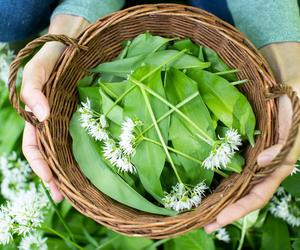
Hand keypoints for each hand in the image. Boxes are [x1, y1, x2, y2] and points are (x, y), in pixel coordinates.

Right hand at [21, 15, 88, 200]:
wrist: (76, 44)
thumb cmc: (54, 57)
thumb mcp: (38, 69)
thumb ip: (33, 89)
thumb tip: (41, 116)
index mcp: (37, 116)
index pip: (33, 147)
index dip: (39, 166)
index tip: (51, 182)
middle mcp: (53, 123)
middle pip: (51, 156)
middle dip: (55, 177)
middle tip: (66, 197)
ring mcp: (70, 121)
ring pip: (67, 152)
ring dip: (70, 172)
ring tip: (80, 191)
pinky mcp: (86, 117)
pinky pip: (83, 139)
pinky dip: (85, 155)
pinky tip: (94, 167)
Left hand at [204, 42, 299, 232]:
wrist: (286, 91)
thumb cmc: (294, 107)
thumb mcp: (293, 126)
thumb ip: (283, 146)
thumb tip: (262, 162)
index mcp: (278, 168)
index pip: (257, 196)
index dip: (239, 210)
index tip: (218, 219)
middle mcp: (263, 169)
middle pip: (243, 197)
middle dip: (226, 213)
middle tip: (204, 225)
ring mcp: (253, 161)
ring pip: (236, 187)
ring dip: (220, 201)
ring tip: (201, 213)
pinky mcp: (244, 151)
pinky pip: (232, 169)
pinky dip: (220, 181)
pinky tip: (207, 187)